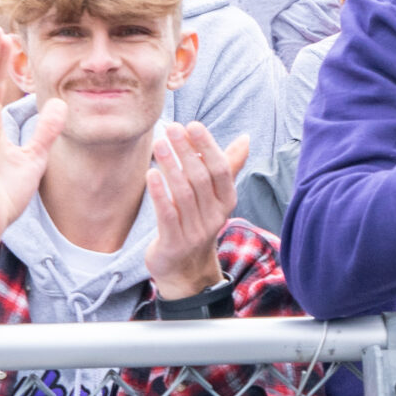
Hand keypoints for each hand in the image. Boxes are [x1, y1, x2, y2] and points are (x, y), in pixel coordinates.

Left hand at [145, 121, 247, 299]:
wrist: (185, 269)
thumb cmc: (197, 222)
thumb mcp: (215, 197)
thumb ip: (228, 167)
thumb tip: (245, 139)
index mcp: (226, 202)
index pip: (221, 170)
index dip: (208, 147)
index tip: (193, 125)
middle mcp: (214, 217)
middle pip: (201, 179)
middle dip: (186, 151)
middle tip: (171, 128)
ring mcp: (195, 231)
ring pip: (184, 194)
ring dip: (171, 166)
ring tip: (158, 144)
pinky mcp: (174, 243)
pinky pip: (167, 215)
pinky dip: (159, 193)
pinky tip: (150, 173)